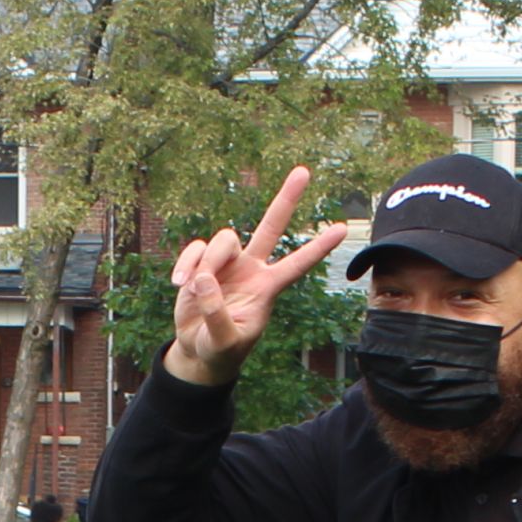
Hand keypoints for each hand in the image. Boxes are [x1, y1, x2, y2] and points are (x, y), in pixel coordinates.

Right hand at [165, 167, 349, 387]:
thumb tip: (204, 279)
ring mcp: (228, 264)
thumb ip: (216, 315)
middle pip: (271, 226)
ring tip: (191, 290)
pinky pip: (196, 249)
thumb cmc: (220, 349)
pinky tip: (179, 284)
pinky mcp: (202, 263)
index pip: (297, 264)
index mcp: (267, 288)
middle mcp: (252, 269)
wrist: (198, 350)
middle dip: (287, 199)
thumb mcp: (223, 342)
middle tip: (304, 171)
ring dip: (206, 262)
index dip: (318, 248)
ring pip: (223, 239)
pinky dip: (185, 264)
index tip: (341, 229)